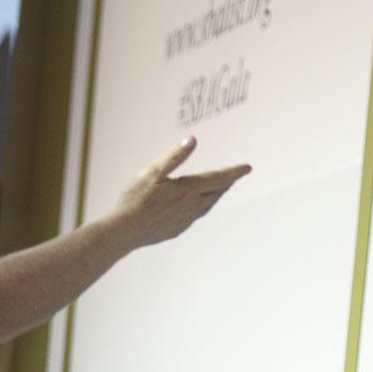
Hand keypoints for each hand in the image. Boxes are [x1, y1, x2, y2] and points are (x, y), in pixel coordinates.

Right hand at [108, 136, 251, 249]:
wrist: (124, 231)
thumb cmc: (136, 198)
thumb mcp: (152, 172)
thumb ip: (174, 156)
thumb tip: (192, 140)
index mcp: (188, 190)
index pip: (218, 178)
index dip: (234, 172)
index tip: (248, 168)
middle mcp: (192, 206)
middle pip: (216, 192)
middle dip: (227, 182)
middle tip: (236, 175)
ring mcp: (186, 220)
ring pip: (208, 205)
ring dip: (216, 195)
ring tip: (221, 188)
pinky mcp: (177, 229)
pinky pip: (196, 216)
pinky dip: (202, 207)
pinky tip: (197, 207)